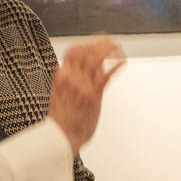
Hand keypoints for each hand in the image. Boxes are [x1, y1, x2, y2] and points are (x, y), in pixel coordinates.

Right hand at [48, 37, 124, 151]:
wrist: (61, 139)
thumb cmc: (61, 120)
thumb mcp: (58, 95)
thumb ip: (65, 80)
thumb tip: (69, 69)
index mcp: (61, 76)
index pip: (72, 52)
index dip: (85, 43)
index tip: (94, 41)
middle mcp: (70, 78)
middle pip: (85, 52)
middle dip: (99, 44)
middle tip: (110, 41)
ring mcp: (82, 86)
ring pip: (95, 60)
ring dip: (108, 51)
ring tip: (118, 48)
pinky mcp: (93, 96)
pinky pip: (106, 76)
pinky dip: (115, 66)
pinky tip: (122, 62)